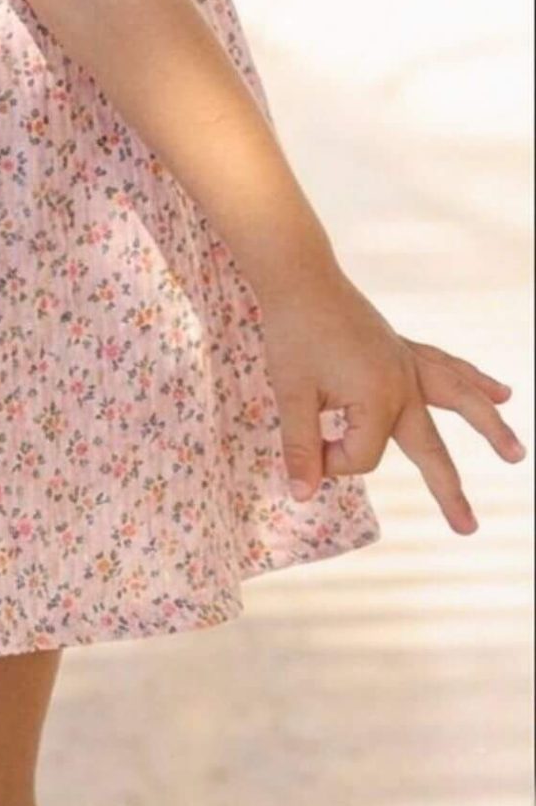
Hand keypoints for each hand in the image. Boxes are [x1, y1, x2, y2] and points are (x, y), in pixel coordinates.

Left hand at [258, 267, 526, 532]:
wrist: (301, 277)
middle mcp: (403, 383)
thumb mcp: (292, 394)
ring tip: (515, 452)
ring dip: (488, 425)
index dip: (331, 460)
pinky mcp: (403, 348)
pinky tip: (499, 392)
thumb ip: (300, 447)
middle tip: (468, 529)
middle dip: (448, 491)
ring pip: (459, 400)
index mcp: (378, 397)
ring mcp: (408, 363)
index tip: (306, 447)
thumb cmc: (294, 333)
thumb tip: (301, 495)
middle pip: (431, 448)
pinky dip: (473, 380)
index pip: (362, 457)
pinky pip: (446, 369)